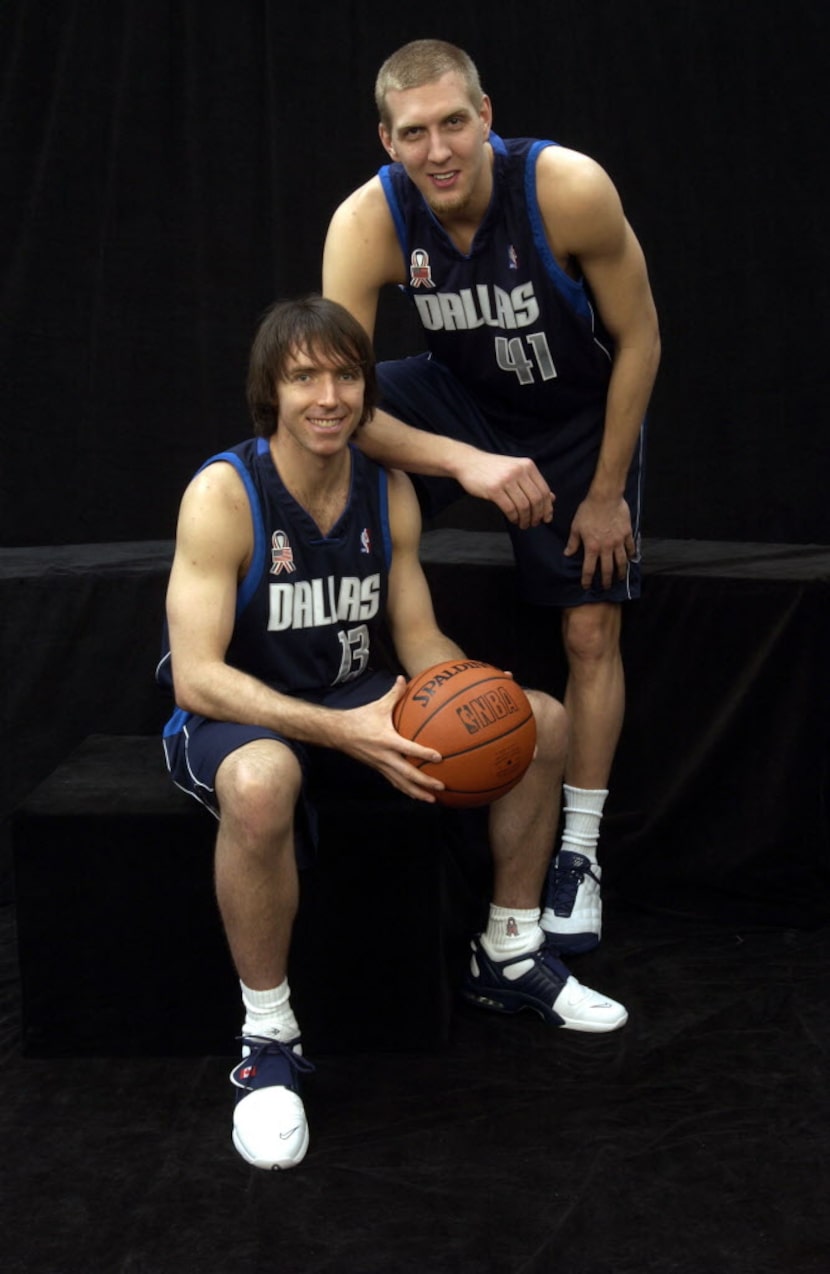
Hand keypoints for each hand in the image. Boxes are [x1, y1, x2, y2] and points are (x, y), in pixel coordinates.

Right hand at [332, 677, 445, 802]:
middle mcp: (384, 756)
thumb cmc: (358, 718)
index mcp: (386, 740)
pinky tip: (416, 794)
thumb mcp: (378, 705)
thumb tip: (404, 679)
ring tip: (432, 800)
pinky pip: (394, 782)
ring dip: (417, 793)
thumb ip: (394, 694)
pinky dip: (406, 789)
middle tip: (441, 787)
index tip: (439, 757)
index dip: (424, 753)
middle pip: (407, 774)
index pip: (408, 749)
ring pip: (401, 784)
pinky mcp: (378, 769)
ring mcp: (380, 765)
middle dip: (425, 782)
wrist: (337, 733)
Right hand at [455, 451, 553, 529]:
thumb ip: (533, 483)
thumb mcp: (516, 470)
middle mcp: (519, 471)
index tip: (546, 518)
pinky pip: (509, 508)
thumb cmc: (493, 469)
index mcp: (528, 466)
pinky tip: (513, 519)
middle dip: (537, 515)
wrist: (469, 462)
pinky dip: (514, 517)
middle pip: (536, 499)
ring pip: (524, 506)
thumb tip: (552, 499)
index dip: (547, 507)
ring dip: (525, 519)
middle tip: (534, 524)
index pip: (544, 490)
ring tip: (523, 524)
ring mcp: (506, 480)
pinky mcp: (494, 489)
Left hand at [564, 493, 635, 588]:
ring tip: (620, 578)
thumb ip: (573, 542)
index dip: (587, 580)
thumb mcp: (576, 527)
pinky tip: (631, 559)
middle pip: (607, 569)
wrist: (605, 497)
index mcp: (592, 547)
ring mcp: (618, 541)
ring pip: (621, 562)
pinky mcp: (627, 534)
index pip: (589, 569)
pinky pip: (630, 548)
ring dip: (621, 572)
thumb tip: (567, 554)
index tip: (586, 586)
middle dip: (606, 581)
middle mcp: (606, 548)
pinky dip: (631, 555)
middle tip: (606, 587)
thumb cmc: (588, 510)